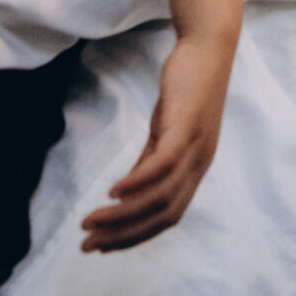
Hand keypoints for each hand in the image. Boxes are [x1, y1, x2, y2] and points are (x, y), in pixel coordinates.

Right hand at [80, 34, 234, 251]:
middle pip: (164, 215)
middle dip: (124, 235)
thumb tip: (126, 193)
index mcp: (195, 169)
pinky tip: (111, 192)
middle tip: (88, 244)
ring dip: (123, 214)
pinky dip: (137, 183)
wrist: (207, 49)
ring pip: (161, 196)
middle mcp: (200, 164)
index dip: (135, 236)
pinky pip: (163, 164)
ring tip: (90, 222)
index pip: (168, 217)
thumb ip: (148, 162)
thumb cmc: (186, 92)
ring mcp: (197, 147)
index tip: (101, 245)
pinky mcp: (188, 127)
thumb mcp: (164, 133)